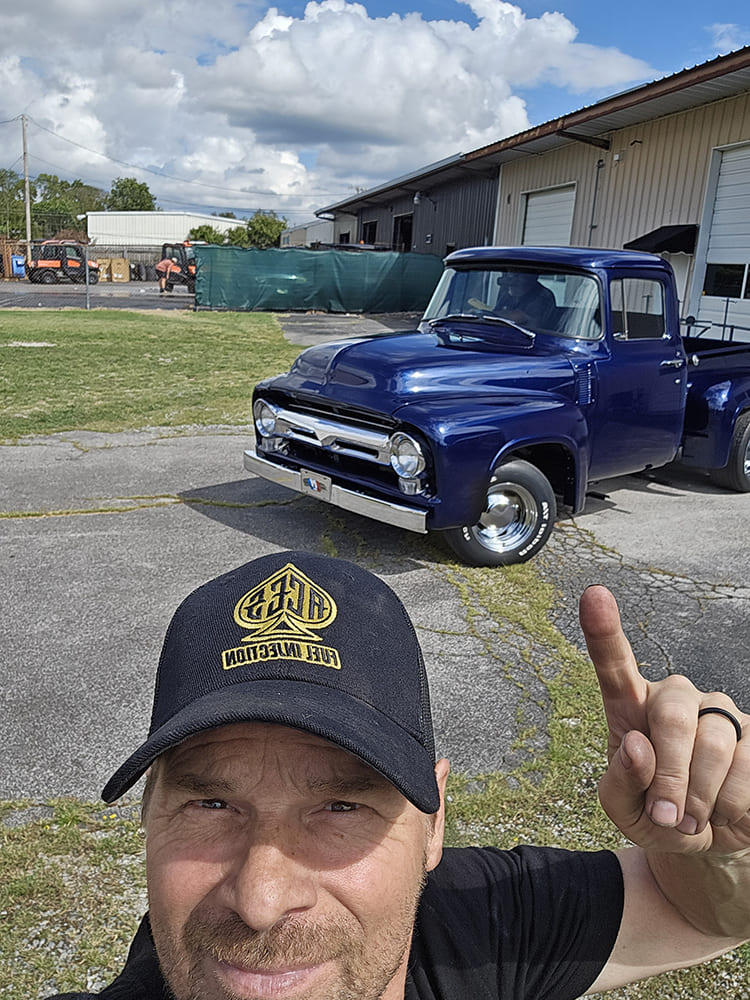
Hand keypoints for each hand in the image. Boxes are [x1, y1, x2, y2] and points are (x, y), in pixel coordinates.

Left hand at [579, 586, 749, 854]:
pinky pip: (748, 766)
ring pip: (714, 745)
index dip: (603, 630)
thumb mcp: (624, 810)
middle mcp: (675, 696)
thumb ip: (619, 782)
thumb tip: (637, 745)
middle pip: (671, 717)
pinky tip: (725, 809)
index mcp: (630, 706)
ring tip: (693, 816)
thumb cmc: (657, 813)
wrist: (709, 839)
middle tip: (666, 813)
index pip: (614, 663)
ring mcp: (718, 709)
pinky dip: (731, 804)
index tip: (594, 595)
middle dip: (669, 774)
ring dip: (701, 797)